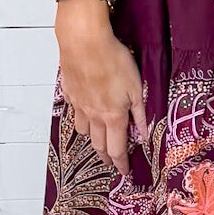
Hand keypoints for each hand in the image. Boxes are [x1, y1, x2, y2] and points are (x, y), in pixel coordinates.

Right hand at [55, 2, 149, 178]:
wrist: (83, 42)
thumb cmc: (113, 60)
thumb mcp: (136, 87)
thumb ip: (139, 113)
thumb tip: (144, 134)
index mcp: (113, 117)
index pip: (117, 149)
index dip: (121, 164)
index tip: (124, 172)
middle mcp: (94, 116)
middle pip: (99, 145)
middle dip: (106, 157)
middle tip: (111, 163)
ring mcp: (79, 105)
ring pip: (84, 131)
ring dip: (92, 140)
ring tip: (98, 141)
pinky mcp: (70, 93)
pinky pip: (74, 113)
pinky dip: (80, 120)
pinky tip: (83, 115)